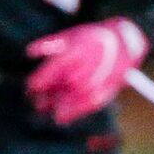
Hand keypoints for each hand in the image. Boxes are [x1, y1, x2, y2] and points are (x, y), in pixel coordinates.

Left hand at [26, 18, 149, 125]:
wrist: (124, 40)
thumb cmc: (91, 38)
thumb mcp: (70, 35)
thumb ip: (48, 44)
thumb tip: (29, 52)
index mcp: (76, 49)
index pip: (53, 68)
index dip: (40, 80)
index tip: (31, 88)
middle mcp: (87, 63)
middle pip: (63, 85)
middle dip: (49, 96)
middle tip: (38, 104)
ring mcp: (100, 76)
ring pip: (76, 97)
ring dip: (62, 108)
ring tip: (52, 113)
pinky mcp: (109, 87)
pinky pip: (90, 103)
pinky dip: (76, 112)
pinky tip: (64, 118)